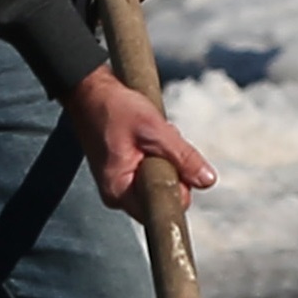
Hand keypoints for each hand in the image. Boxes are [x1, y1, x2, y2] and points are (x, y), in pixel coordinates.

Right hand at [62, 64, 215, 218]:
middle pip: (164, 194)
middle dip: (173, 168)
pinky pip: (151, 172)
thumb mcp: (154, 130)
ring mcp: (120, 185)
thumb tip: (208, 180)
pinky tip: (149, 137)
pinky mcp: (123, 173)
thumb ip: (183, 157)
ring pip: (160, 181)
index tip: (177, 162)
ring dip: (166, 159)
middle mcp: (117, 195)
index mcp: (119, 191)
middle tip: (161, 141)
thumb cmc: (114, 108)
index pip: (163, 207)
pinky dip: (158, 155)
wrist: (89, 90)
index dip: (179, 187)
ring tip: (152, 135)